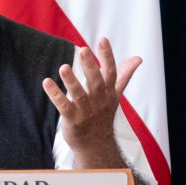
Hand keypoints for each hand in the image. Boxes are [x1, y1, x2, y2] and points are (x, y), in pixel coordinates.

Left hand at [42, 37, 141, 168]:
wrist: (96, 145)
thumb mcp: (116, 94)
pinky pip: (63, 106)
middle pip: (95, 82)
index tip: (102, 40)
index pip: (110, 72)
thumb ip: (124, 75)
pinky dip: (55, 95)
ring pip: (78, 94)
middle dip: (90, 66)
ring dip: (71, 81)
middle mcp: (99, 100)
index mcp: (108, 91)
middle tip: (83, 50)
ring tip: (63, 67)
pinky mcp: (73, 120)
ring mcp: (86, 111)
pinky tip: (47, 82)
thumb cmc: (104, 114)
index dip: (107, 56)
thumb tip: (138, 58)